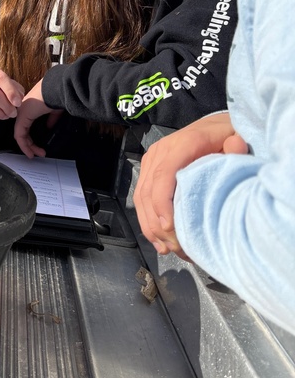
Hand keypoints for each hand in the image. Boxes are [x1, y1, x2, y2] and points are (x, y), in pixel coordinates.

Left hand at [14, 79, 63, 157]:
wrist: (57, 89)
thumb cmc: (58, 95)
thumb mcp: (55, 109)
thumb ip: (51, 118)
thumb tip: (49, 126)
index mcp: (31, 107)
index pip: (27, 125)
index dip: (32, 137)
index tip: (39, 146)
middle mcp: (24, 110)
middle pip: (23, 131)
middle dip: (30, 144)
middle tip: (39, 153)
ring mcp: (21, 113)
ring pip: (20, 134)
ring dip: (27, 147)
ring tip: (35, 155)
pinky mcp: (21, 118)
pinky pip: (19, 135)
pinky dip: (24, 145)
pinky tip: (29, 152)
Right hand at [133, 112, 236, 258]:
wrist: (213, 127)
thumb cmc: (225, 137)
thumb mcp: (235, 138)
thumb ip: (236, 145)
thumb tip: (237, 147)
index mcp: (182, 144)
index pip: (163, 175)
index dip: (163, 203)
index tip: (170, 228)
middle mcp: (161, 152)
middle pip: (149, 192)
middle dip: (159, 224)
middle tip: (177, 248)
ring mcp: (152, 162)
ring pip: (141, 199)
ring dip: (151, 227)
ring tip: (168, 250)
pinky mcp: (149, 171)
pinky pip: (141, 199)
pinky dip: (147, 221)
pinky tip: (159, 241)